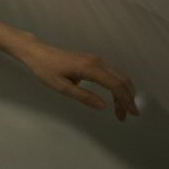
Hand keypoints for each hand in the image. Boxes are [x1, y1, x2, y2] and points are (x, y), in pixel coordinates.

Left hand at [15, 37, 139, 120]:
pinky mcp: (92, 60)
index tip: (132, 114)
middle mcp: (96, 61)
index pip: (115, 84)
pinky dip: (117, 86)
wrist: (37, 52)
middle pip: (121, 79)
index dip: (126, 100)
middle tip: (127, 116)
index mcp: (89, 68)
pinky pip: (111, 73)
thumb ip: (83, 97)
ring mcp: (95, 59)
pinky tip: (115, 98)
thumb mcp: (61, 87)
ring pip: (118, 76)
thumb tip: (104, 106)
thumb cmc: (45, 69)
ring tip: (121, 111)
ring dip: (124, 93)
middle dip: (128, 98)